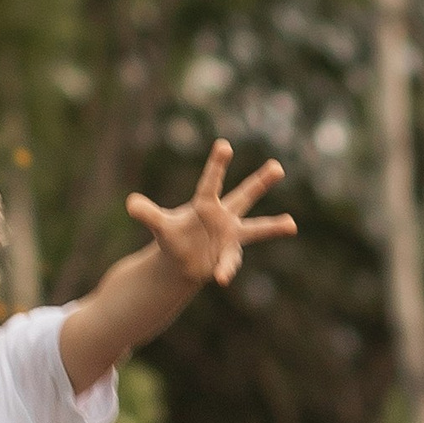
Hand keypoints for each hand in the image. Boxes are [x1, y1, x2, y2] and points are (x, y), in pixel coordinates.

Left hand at [125, 142, 295, 288]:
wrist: (183, 261)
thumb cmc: (173, 238)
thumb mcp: (160, 227)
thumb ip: (148, 214)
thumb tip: (130, 203)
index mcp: (205, 204)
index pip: (211, 182)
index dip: (217, 165)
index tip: (224, 145)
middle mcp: (224, 216)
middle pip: (245, 195)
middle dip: (260, 182)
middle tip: (277, 166)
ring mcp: (231, 236)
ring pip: (256, 229)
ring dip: (274, 227)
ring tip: (292, 225)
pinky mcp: (230, 256)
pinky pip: (230, 263)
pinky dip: (224, 270)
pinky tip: (220, 277)